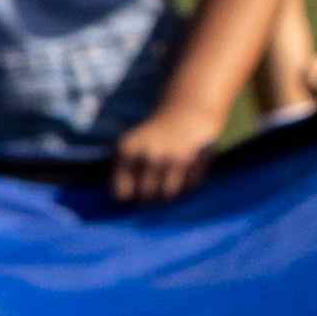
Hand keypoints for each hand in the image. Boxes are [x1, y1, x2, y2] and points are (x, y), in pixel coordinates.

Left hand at [108, 96, 237, 205]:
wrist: (188, 110)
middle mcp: (149, 154)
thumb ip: (123, 173)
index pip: (122, 193)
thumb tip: (122, 205)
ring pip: (168, 195)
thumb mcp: (130, 146)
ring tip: (170, 181)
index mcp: (127, 151)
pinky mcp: (195, 158)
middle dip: (150, 196)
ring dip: (169, 193)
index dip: (129, 197)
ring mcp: (173, 157)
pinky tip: (186, 171)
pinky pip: (189, 186)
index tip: (135, 192)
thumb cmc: (154, 136)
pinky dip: (188, 184)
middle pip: (146, 196)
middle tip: (155, 187)